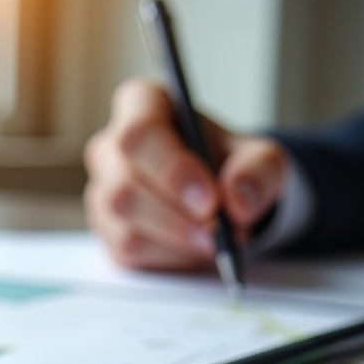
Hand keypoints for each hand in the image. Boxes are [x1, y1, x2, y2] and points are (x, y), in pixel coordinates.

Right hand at [84, 78, 288, 270]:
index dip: (172, 170)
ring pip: (124, 225)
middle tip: (218, 232)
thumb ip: (258, 170)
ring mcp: (103, 191)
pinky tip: (194, 248)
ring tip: (216, 242)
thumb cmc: (229, 163)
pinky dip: (168, 257)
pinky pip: (128, 252)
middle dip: (175, 217)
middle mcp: (111, 147)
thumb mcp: (260, 157)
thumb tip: (237, 199)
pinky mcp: (107, 230)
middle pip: (124, 187)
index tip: (210, 200)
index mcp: (142, 107)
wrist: (220, 195)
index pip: (140, 133)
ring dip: (176, 241)